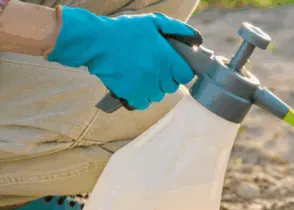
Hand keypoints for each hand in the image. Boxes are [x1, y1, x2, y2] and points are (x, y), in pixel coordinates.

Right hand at [46, 7, 196, 109]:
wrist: (97, 42)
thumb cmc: (125, 31)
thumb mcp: (153, 22)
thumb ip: (176, 29)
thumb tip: (196, 39)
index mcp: (166, 57)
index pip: (186, 75)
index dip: (180, 72)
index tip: (172, 67)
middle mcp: (158, 74)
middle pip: (172, 87)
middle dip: (165, 79)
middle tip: (154, 69)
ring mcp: (144, 86)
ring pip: (158, 96)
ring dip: (152, 89)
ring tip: (141, 76)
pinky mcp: (130, 94)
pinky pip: (142, 103)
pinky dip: (139, 98)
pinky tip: (134, 86)